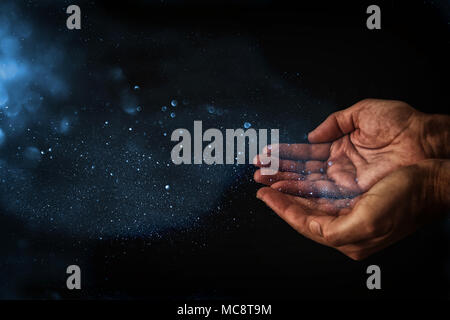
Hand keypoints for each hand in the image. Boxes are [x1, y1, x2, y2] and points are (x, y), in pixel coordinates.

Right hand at [254, 99, 448, 196]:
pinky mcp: (352, 195)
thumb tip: (311, 135)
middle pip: (302, 172)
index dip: (285, 154)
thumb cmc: (402, 124)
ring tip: (262, 181)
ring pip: (307, 185)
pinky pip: (320, 196)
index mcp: (342, 148)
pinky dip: (299, 194)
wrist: (428, 141)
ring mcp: (345, 183)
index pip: (306, 153)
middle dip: (278, 171)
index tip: (265, 154)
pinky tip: (281, 190)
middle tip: (256, 171)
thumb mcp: (362, 113)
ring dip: (283, 183)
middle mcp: (340, 168)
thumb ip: (334, 122)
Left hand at [256, 159, 449, 259]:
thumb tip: (311, 227)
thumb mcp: (368, 222)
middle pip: (303, 210)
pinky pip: (322, 187)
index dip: (281, 209)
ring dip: (291, 185)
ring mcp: (349, 208)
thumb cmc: (406, 201)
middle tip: (262, 182)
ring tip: (273, 175)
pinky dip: (308, 180)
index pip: (304, 224)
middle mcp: (345, 224)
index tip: (263, 195)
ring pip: (310, 196)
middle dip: (282, 196)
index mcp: (347, 237)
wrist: (432, 182)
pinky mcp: (354, 194)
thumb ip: (334, 231)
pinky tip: (298, 173)